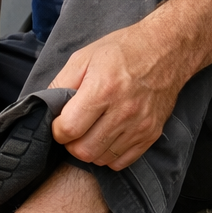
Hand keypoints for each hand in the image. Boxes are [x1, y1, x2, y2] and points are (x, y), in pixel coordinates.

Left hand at [50, 24, 183, 170]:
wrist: (166, 49)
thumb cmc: (123, 50)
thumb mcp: (84, 57)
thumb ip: (60, 84)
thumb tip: (45, 108)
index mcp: (103, 89)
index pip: (69, 129)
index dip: (57, 129)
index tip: (60, 122)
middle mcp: (123, 111)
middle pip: (84, 150)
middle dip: (71, 144)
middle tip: (73, 129)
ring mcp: (140, 125)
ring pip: (102, 159)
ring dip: (90, 149)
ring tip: (90, 131)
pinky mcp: (151, 133)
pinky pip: (122, 162)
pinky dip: (109, 155)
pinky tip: (107, 137)